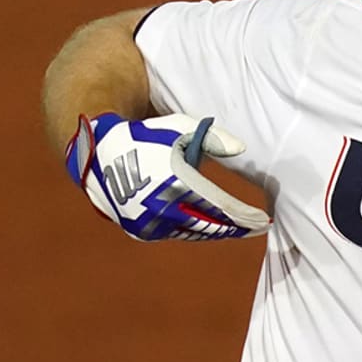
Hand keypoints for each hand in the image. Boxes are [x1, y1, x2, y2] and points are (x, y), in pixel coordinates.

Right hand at [65, 112, 270, 240]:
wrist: (98, 155)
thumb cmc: (145, 137)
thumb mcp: (179, 128)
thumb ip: (213, 137)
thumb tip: (241, 148)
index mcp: (177, 185)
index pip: (222, 209)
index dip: (245, 218)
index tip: (263, 222)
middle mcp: (164, 210)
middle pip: (211, 226)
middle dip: (236, 227)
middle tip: (256, 228)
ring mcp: (151, 224)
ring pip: (193, 232)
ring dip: (216, 230)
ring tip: (236, 226)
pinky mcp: (141, 231)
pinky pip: (176, 233)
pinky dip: (194, 230)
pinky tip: (209, 226)